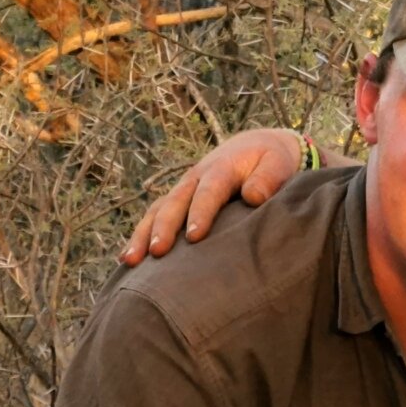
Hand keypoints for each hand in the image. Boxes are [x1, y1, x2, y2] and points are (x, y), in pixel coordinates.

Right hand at [121, 129, 311, 264]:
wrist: (257, 147)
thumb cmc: (271, 161)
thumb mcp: (277, 164)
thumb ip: (267, 179)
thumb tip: (252, 196)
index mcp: (221, 169)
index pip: (208, 192)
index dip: (200, 213)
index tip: (194, 237)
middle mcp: (195, 177)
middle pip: (174, 202)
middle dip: (163, 228)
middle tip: (156, 252)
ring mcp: (184, 189)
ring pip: (158, 210)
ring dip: (142, 234)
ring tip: (130, 260)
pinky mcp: (179, 200)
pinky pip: (156, 216)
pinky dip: (141, 235)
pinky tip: (128, 259)